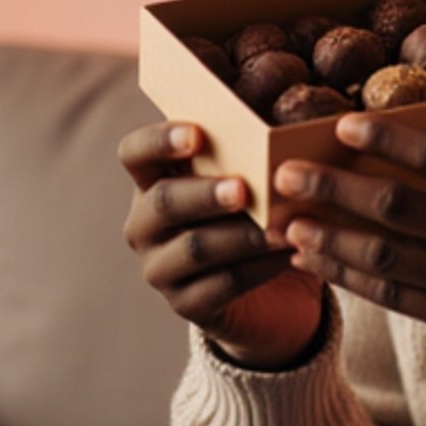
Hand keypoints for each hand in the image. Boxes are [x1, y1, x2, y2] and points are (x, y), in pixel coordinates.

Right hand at [118, 121, 327, 367]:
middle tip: (243, 190)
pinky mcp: (187, 305)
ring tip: (281, 227)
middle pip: (163, 202)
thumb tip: (287, 121)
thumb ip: (252, 153)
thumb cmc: (257, 214)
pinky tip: (291, 253)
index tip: (197, 134)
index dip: (159, 140)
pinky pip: (223, 283)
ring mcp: (160, 268)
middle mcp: (145, 224)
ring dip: (241, 235)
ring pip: (195, 247)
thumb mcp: (249, 180)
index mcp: (152, 180)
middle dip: (205, 194)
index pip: (134, 152)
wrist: (270, 290)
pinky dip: (260, 266)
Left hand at [271, 87, 425, 377]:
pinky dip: (348, 277)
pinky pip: (392, 297)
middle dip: (335, 188)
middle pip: (397, 206)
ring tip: (287, 220)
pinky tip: (316, 259)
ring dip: (329, 236)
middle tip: (287, 172)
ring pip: (384, 256)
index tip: (343, 125)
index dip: (387, 139)